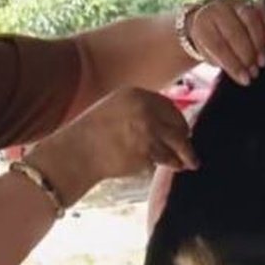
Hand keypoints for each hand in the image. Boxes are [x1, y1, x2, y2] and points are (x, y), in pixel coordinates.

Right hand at [29, 88, 196, 204]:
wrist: (77, 153)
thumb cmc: (93, 133)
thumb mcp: (116, 108)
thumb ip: (140, 109)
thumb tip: (165, 122)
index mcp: (136, 95)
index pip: (169, 107)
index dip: (178, 120)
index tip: (183, 130)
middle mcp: (144, 110)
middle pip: (178, 126)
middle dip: (185, 140)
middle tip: (188, 151)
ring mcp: (147, 132)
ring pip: (175, 146)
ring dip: (182, 157)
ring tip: (186, 164)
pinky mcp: (146, 154)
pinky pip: (163, 160)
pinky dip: (168, 165)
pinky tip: (170, 168)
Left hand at [187, 0, 264, 85]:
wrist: (209, 20)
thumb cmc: (211, 43)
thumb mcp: (211, 54)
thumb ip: (226, 62)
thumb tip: (246, 76)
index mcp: (203, 24)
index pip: (219, 46)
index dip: (233, 65)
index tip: (245, 79)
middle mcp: (218, 10)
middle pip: (235, 32)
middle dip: (247, 55)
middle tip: (254, 71)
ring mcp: (235, 4)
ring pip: (250, 19)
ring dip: (259, 43)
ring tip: (262, 61)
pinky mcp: (250, 3)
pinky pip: (263, 12)